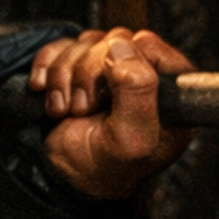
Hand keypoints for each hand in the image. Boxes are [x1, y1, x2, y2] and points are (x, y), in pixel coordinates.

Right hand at [29, 31, 193, 198]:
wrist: (70, 178)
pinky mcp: (80, 67)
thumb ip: (138, 92)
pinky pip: (61, 46)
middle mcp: (145, 74)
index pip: (149, 45)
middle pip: (115, 40)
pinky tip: (48, 93)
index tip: (110, 96)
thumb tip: (123, 48)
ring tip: (69, 109)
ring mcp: (112, 69)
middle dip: (89, 74)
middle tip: (86, 108)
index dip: (125, 64)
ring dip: (65, 76)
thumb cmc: (110, 166)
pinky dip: (48, 68)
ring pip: (87, 42)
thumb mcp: (133, 138)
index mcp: (170, 89)